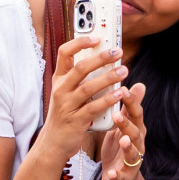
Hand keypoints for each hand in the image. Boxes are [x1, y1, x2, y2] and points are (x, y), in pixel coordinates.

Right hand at [38, 33, 127, 162]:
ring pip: (88, 87)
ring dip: (108, 78)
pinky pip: (94, 107)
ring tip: (124, 71)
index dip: (80, 42)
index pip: (65, 53)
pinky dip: (108, 99)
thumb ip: (82, 77)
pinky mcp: (76, 120)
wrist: (53, 142)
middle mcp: (60, 90)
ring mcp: (66, 105)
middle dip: (101, 58)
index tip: (96, 37)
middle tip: (118, 52)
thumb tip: (102, 57)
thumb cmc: (65, 114)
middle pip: (80, 68)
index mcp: (59, 80)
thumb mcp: (67, 93)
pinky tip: (120, 93)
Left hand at [101, 82, 148, 179]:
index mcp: (135, 131)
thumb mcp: (124, 127)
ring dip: (128, 147)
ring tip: (122, 140)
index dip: (131, 103)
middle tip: (118, 114)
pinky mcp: (125, 178)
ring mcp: (132, 162)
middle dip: (128, 124)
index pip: (135, 115)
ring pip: (133, 153)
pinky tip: (112, 173)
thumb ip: (129, 109)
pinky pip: (122, 176)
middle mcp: (137, 145)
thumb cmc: (120, 150)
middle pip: (135, 132)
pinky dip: (118, 175)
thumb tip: (139, 85)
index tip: (123, 89)